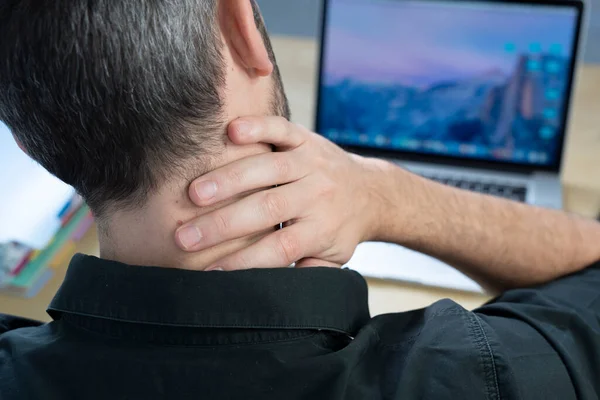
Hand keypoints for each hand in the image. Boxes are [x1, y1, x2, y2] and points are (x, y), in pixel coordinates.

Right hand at [175, 117, 389, 269]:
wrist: (373, 192)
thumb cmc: (341, 228)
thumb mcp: (332, 258)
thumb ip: (307, 271)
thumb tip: (271, 288)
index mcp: (322, 229)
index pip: (279, 248)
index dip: (244, 260)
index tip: (208, 270)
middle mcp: (317, 195)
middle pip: (268, 209)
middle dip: (223, 224)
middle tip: (185, 236)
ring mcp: (312, 164)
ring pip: (269, 168)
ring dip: (229, 180)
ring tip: (194, 193)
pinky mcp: (307, 140)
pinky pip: (283, 130)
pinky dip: (259, 127)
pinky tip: (231, 130)